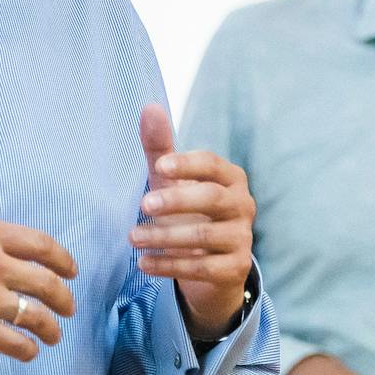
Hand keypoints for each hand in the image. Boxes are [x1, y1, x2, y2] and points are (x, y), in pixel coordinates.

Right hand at [0, 219, 76, 361]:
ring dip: (51, 327)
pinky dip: (28, 349)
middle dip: (64, 298)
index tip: (71, 271)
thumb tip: (11, 256)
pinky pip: (15, 342)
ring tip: (54, 334)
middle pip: (46, 281)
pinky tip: (29, 351)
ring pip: (35, 314)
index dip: (63, 260)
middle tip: (68, 307)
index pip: (42, 244)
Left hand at [131, 105, 255, 338]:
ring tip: (132, 237)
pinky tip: (144, 264)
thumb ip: (160, 148)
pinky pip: (203, 267)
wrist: (211, 266)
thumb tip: (149, 106)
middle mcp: (242, 205)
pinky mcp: (235, 267)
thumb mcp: (171, 182)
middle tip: (142, 205)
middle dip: (176, 200)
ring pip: (204, 235)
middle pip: (212, 198)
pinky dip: (171, 265)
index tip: (159, 167)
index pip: (212, 164)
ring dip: (164, 237)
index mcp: (230, 178)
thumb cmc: (188, 212)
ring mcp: (242, 238)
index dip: (187, 164)